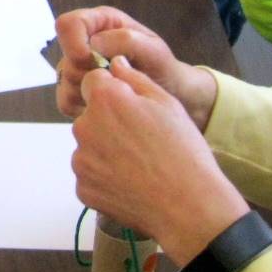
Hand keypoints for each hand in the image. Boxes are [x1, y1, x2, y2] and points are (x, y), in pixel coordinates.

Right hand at [53, 7, 214, 125]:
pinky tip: (108, 107)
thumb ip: (125, 40)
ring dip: (89, 91)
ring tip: (117, 95)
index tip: (90, 60)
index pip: (68, 25)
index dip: (73, 42)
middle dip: (88, 73)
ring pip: (64, 81)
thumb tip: (93, 44)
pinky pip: (65, 102)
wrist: (170, 95)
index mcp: (99, 23)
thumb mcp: (154, 50)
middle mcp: (84, 43)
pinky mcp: (75, 92)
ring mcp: (77, 68)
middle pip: (65, 57)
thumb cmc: (163, 68)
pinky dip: (85, 107)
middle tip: (116, 81)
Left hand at [71, 55, 248, 262]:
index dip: (112, 91)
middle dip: (108, 122)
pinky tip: (131, 183)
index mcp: (105, 100)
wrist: (189, 207)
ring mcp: (81, 160)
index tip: (130, 107)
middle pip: (90, 116)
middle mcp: (84, 126)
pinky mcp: (83, 187)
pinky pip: (90, 175)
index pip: (93, 81)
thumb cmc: (183, 153)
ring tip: (139, 165)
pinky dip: (105, 178)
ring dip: (105, 151)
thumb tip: (116, 64)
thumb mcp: (167, 104)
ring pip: (89, 146)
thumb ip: (135, 79)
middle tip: (141, 141)